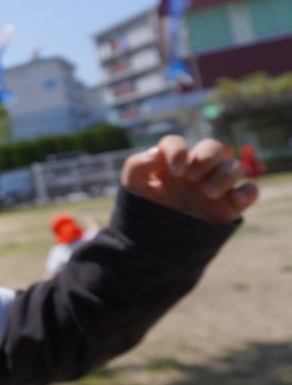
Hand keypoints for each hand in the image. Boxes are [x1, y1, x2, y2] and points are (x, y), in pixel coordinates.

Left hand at [121, 135, 258, 224]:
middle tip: (191, 177)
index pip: (177, 142)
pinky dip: (248, 191)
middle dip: (205, 157)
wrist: (156, 242)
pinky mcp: (231, 205)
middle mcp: (196, 170)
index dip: (177, 150)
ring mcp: (215, 185)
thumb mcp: (133, 187)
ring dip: (224, 174)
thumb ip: (137, 166)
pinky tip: (235, 199)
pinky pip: (251, 190)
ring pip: (234, 166)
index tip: (173, 171)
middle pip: (213, 146)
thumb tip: (156, 153)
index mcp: (172, 162)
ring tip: (207, 193)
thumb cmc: (145, 209)